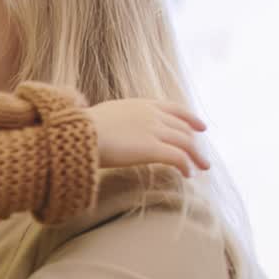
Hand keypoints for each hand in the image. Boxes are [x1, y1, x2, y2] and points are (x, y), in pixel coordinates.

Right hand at [85, 99, 210, 175]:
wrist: (76, 133)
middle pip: (183, 128)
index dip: (190, 118)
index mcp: (140, 104)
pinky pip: (177, 157)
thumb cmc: (79, 128)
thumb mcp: (102, 115)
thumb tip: (109, 126)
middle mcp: (151, 115)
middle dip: (194, 142)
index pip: (174, 109)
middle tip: (200, 156)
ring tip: (201, 168)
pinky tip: (188, 174)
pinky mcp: (152, 148)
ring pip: (185, 143)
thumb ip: (115, 119)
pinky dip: (186, 165)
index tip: (201, 127)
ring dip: (195, 156)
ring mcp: (153, 130)